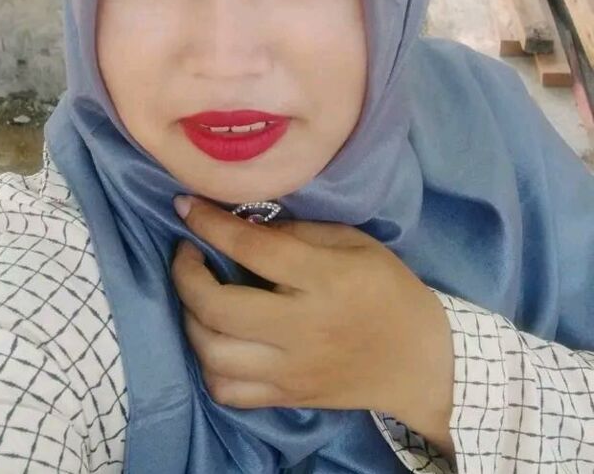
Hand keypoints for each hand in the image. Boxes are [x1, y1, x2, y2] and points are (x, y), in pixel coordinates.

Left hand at [170, 196, 454, 455]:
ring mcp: (291, 369)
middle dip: (186, 275)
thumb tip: (243, 223)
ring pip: (214, 354)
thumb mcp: (355, 242)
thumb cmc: (387, 289)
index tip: (184, 206)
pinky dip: (208, 364)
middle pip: (220, 307)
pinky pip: (227, 391)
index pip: (253, 248)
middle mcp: (302, 327)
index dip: (210, 223)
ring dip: (191, 319)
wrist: (418, 360)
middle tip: (186, 253)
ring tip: (197, 295)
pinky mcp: (287, 397)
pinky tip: (215, 338)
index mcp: (324, 279)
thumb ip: (299, 231)